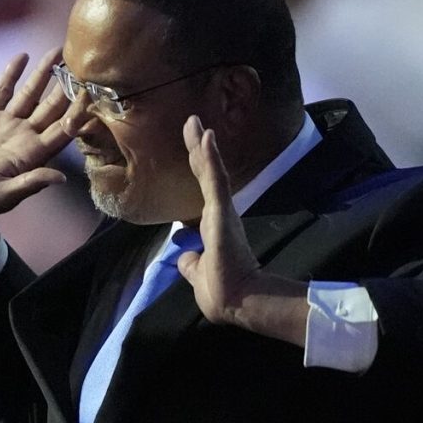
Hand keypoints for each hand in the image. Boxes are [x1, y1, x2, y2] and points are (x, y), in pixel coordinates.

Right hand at [0, 48, 87, 269]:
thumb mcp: (5, 195)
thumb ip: (31, 183)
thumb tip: (61, 179)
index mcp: (35, 155)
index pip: (63, 129)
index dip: (77, 112)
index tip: (89, 93)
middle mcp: (25, 136)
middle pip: (52, 106)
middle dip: (66, 86)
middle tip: (81, 63)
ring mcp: (7, 124)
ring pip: (30, 93)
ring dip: (44, 73)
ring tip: (57, 51)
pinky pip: (2, 91)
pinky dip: (11, 74)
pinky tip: (22, 57)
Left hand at [176, 116, 307, 345]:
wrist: (238, 300)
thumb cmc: (221, 291)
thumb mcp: (198, 273)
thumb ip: (190, 262)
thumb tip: (184, 256)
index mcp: (212, 226)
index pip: (201, 190)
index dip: (197, 167)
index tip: (193, 145)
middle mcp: (218, 214)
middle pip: (205, 174)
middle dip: (197, 147)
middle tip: (192, 121)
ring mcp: (221, 211)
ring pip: (209, 171)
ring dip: (201, 145)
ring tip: (194, 121)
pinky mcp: (222, 212)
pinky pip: (215, 180)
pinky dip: (210, 158)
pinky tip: (206, 137)